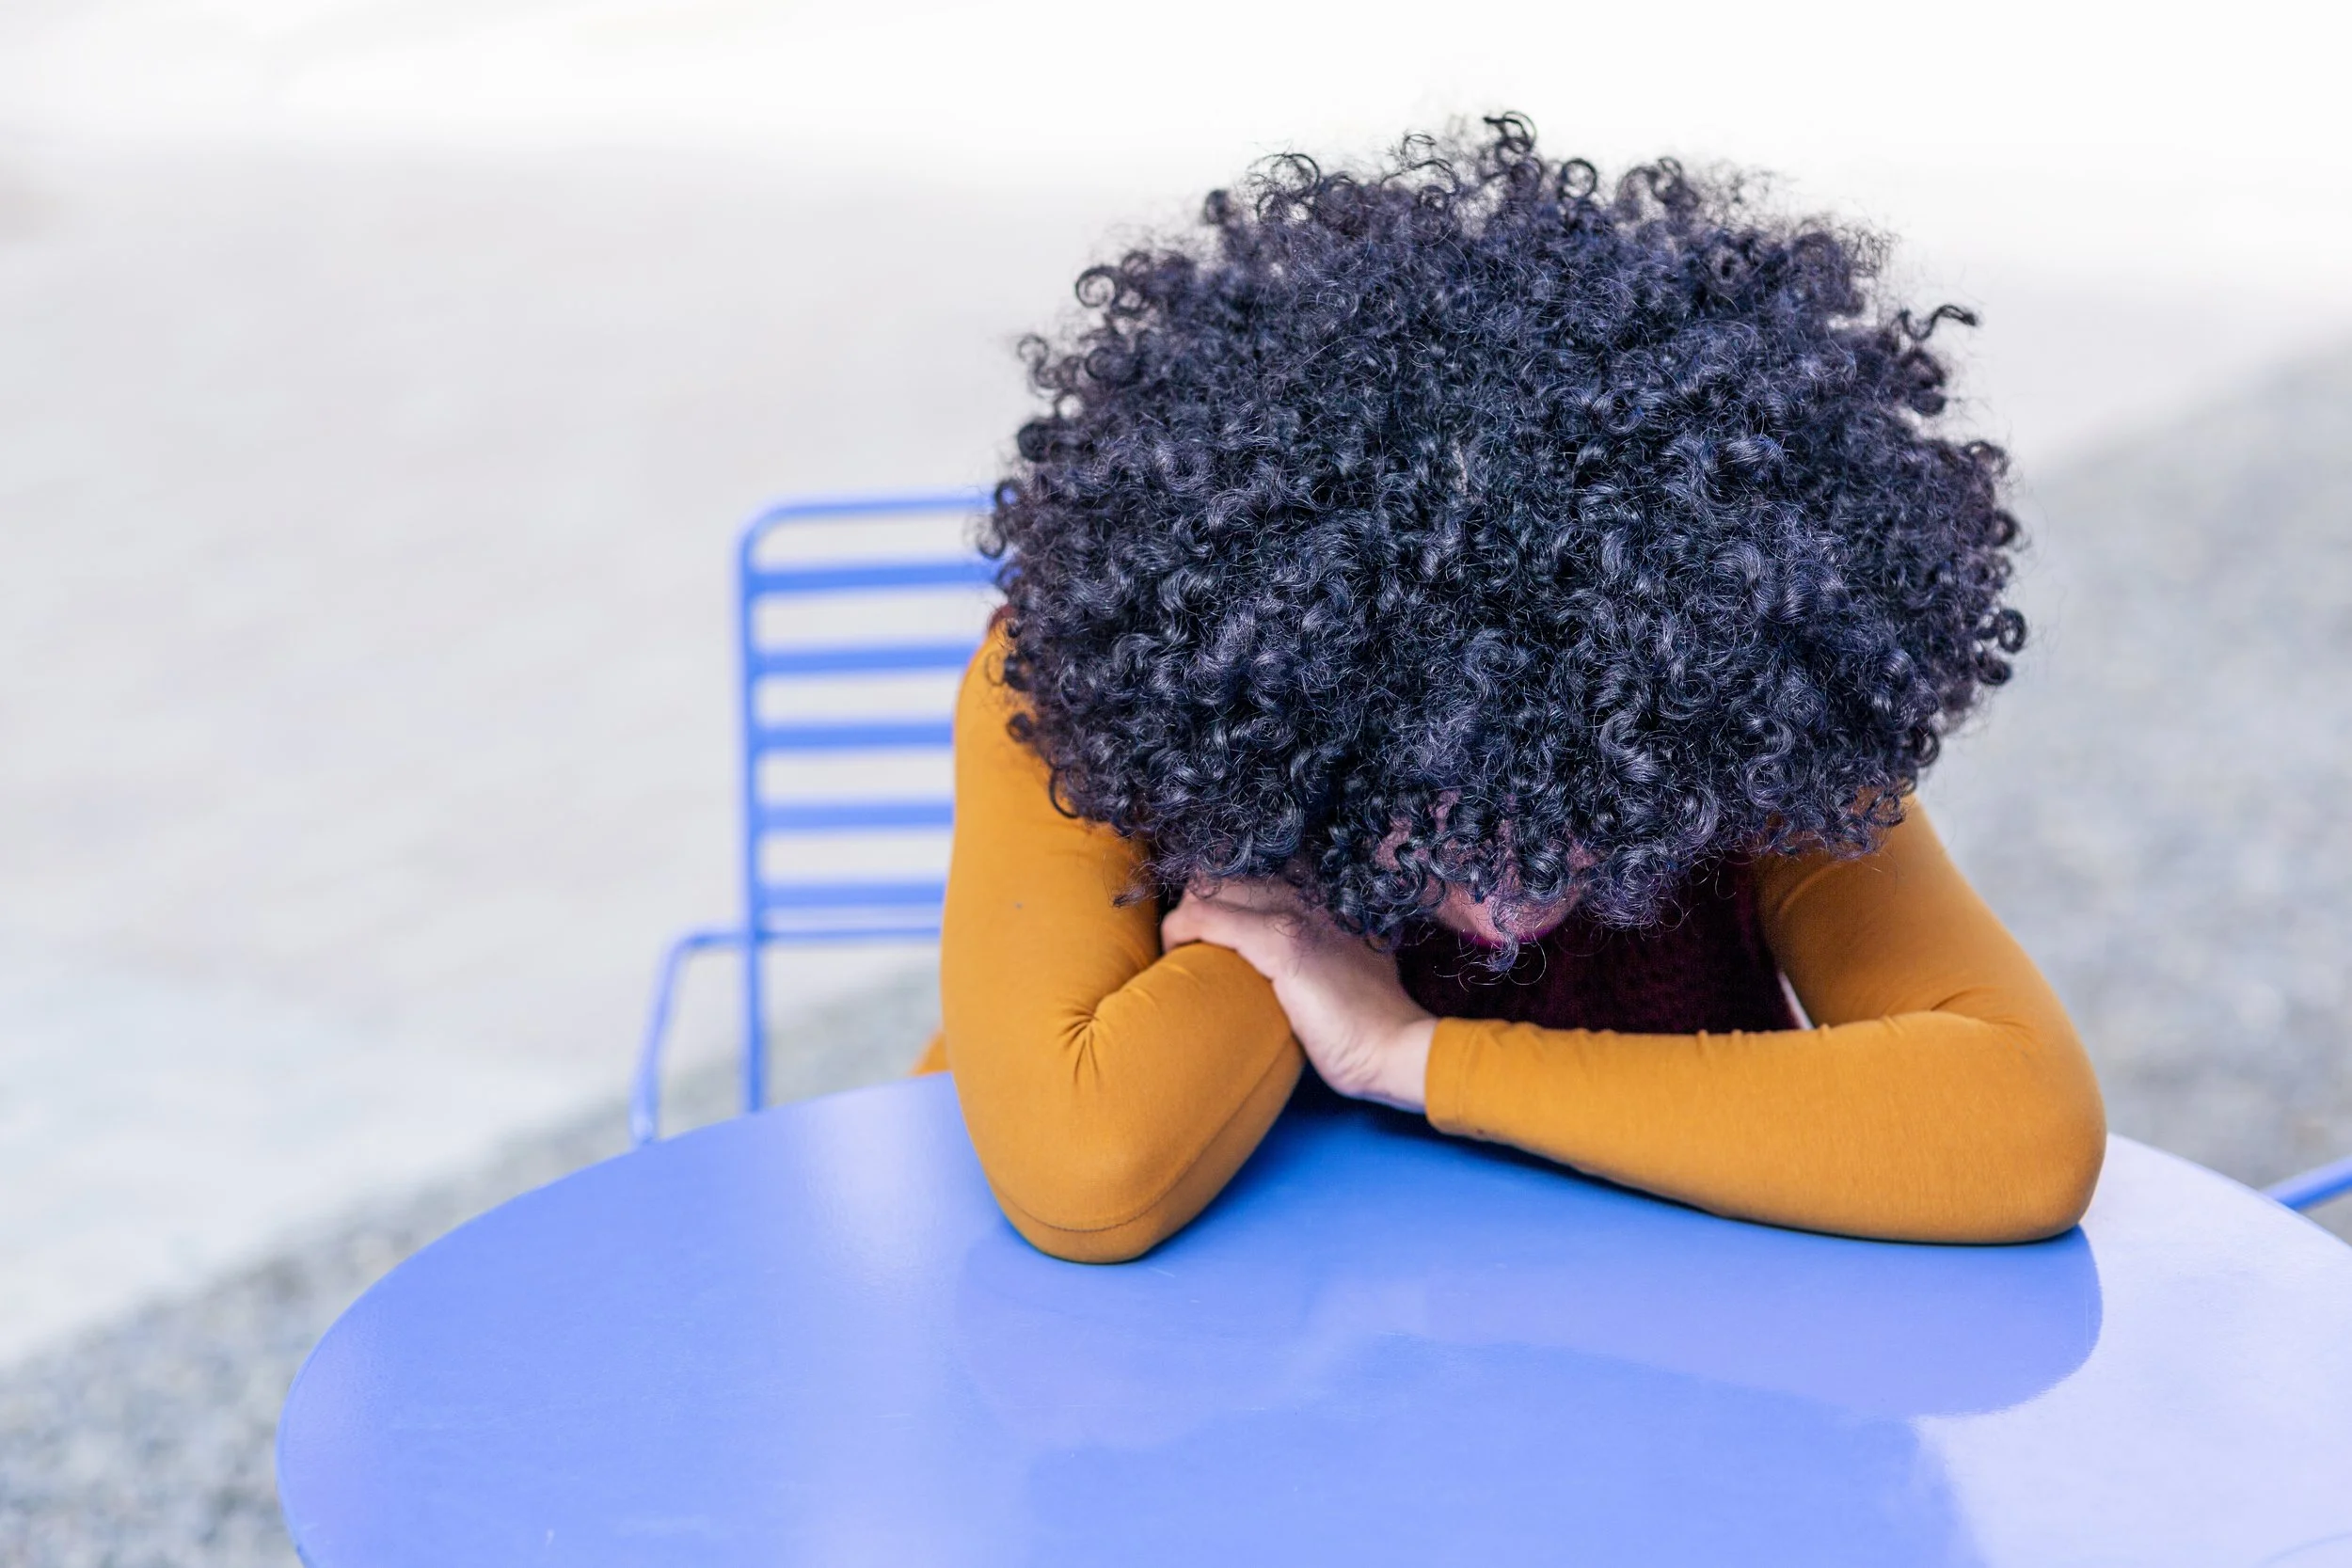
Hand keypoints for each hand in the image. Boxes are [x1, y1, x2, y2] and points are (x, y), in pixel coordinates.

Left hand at [1161, 880, 1435, 1111]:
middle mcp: (1311, 896)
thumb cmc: (1369, 1027)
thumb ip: (1319, 954)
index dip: (1225, 892)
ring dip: (1186, 916)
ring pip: (1211, 888)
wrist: (1397, 1049)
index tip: (1206, 924)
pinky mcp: (1283, 943)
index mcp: (1324, 900)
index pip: (1258, 871)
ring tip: (1180, 952)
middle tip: (1186, 945)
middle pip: (1228, 876)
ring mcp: (1297, 915)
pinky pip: (1207, 918)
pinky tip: (1175, 951)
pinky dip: (1181, 930)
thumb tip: (1282, 969)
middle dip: (1198, 903)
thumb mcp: (1347, 971)